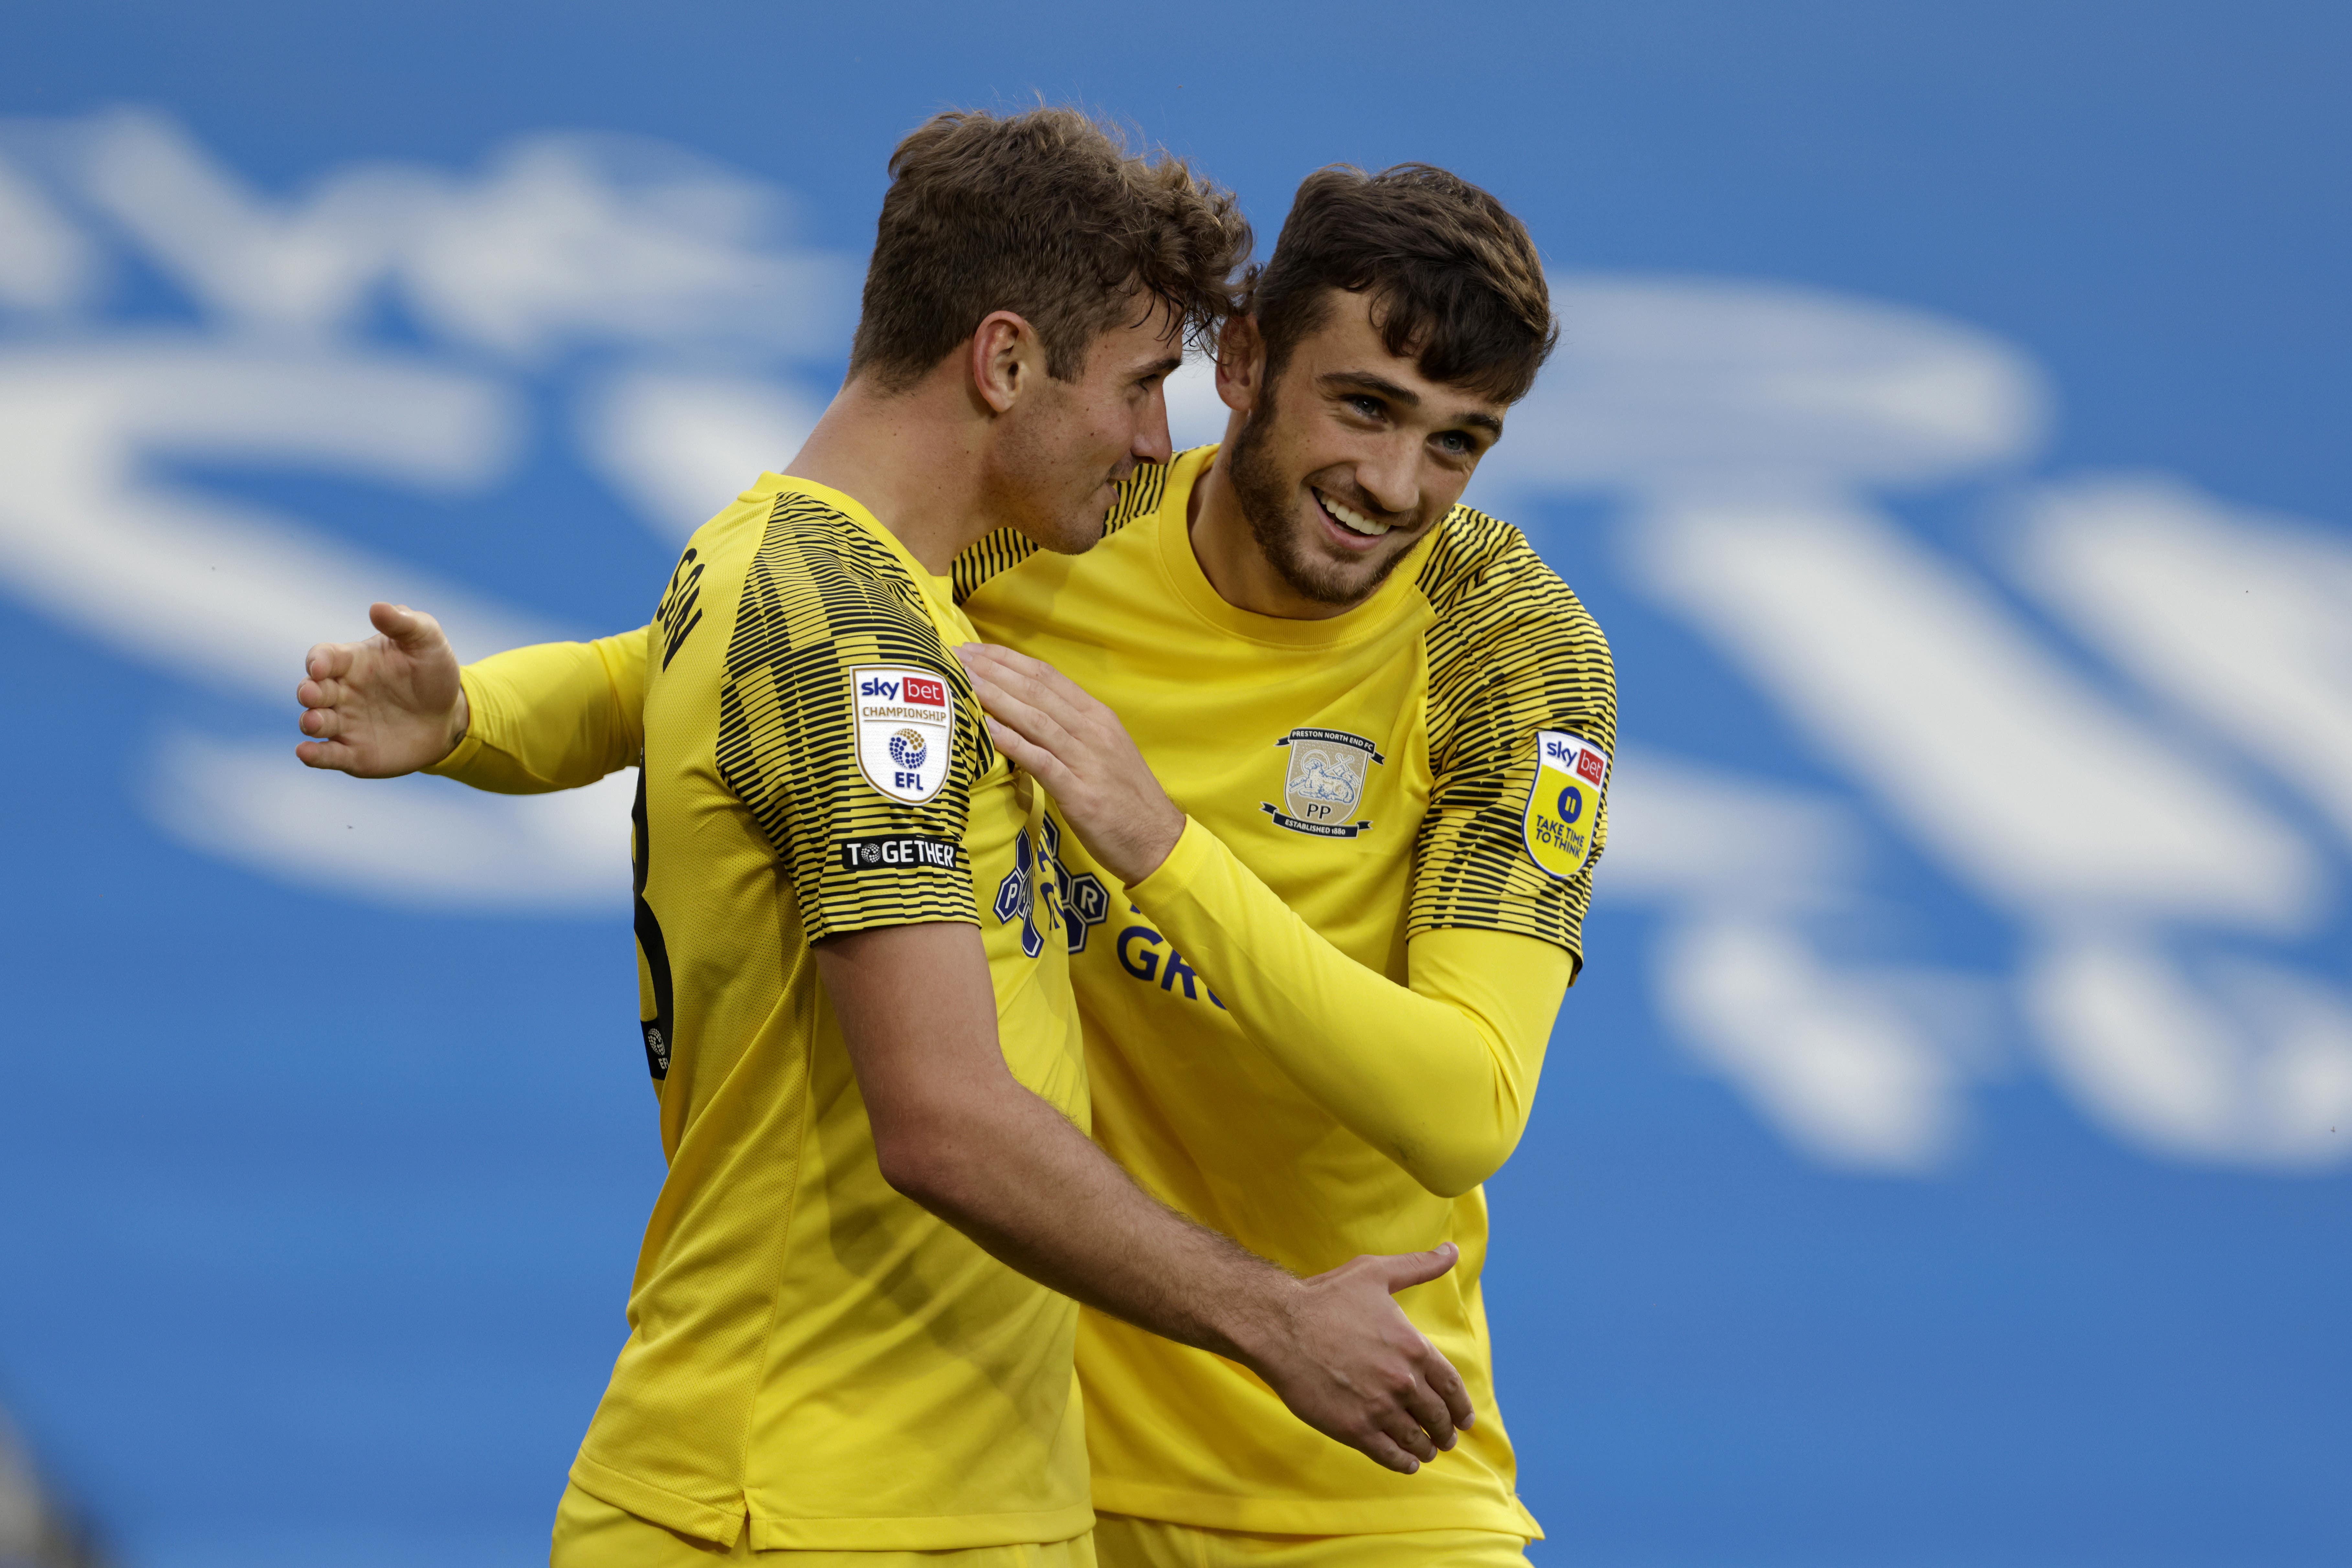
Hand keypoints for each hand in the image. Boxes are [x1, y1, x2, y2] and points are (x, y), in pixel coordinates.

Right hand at [294, 602, 468, 776]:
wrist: (450, 715)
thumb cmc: (434, 672)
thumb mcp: (427, 640)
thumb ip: (404, 622)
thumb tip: (378, 607)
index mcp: (353, 662)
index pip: (324, 657)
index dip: (318, 661)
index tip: (321, 666)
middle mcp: (341, 692)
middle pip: (312, 690)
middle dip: (307, 692)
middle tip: (311, 694)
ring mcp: (345, 723)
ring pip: (315, 722)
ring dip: (310, 722)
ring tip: (315, 722)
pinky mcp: (354, 753)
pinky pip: (327, 755)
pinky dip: (313, 755)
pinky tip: (306, 753)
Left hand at [953, 642, 1185, 885]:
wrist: (1157, 840)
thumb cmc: (1124, 798)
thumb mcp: (1102, 751)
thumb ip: (1069, 729)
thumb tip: (1027, 713)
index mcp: (1098, 716)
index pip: (1048, 676)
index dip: (1009, 660)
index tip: (976, 650)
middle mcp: (1093, 730)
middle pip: (1037, 690)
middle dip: (994, 670)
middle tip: (958, 657)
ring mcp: (1087, 760)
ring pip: (1036, 718)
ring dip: (996, 697)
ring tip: (963, 683)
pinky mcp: (1080, 792)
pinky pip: (1040, 760)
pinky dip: (1012, 742)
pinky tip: (986, 729)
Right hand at [1241, 1243, 1476, 1474]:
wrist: (1280, 1326)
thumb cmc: (1326, 1297)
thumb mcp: (1376, 1273)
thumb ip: (1418, 1267)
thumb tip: (1451, 1251)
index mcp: (1413, 1348)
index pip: (1451, 1386)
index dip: (1461, 1406)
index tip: (1466, 1419)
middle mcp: (1402, 1381)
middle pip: (1436, 1416)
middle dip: (1444, 1430)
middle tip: (1446, 1439)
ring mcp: (1378, 1408)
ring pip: (1414, 1438)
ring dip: (1426, 1448)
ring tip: (1427, 1452)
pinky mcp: (1353, 1428)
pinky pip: (1388, 1454)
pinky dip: (1403, 1462)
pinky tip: (1407, 1463)